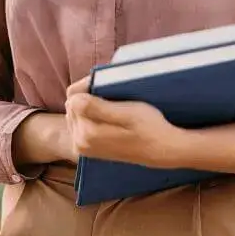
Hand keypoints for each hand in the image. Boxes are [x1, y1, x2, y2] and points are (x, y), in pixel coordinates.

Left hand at [63, 77, 181, 168]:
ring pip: (75, 113)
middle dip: (88, 97)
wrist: (162, 149)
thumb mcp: (126, 113)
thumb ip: (96, 108)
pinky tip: (107, 118)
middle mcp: (79, 142)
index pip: (73, 96)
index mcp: (86, 132)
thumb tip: (73, 99)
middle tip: (113, 98)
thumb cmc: (148, 127)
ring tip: (112, 108)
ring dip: (89, 106)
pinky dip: (91, 116)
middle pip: (72, 105)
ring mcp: (82, 147)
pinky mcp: (86, 148)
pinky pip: (80, 123)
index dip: (89, 86)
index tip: (108, 87)